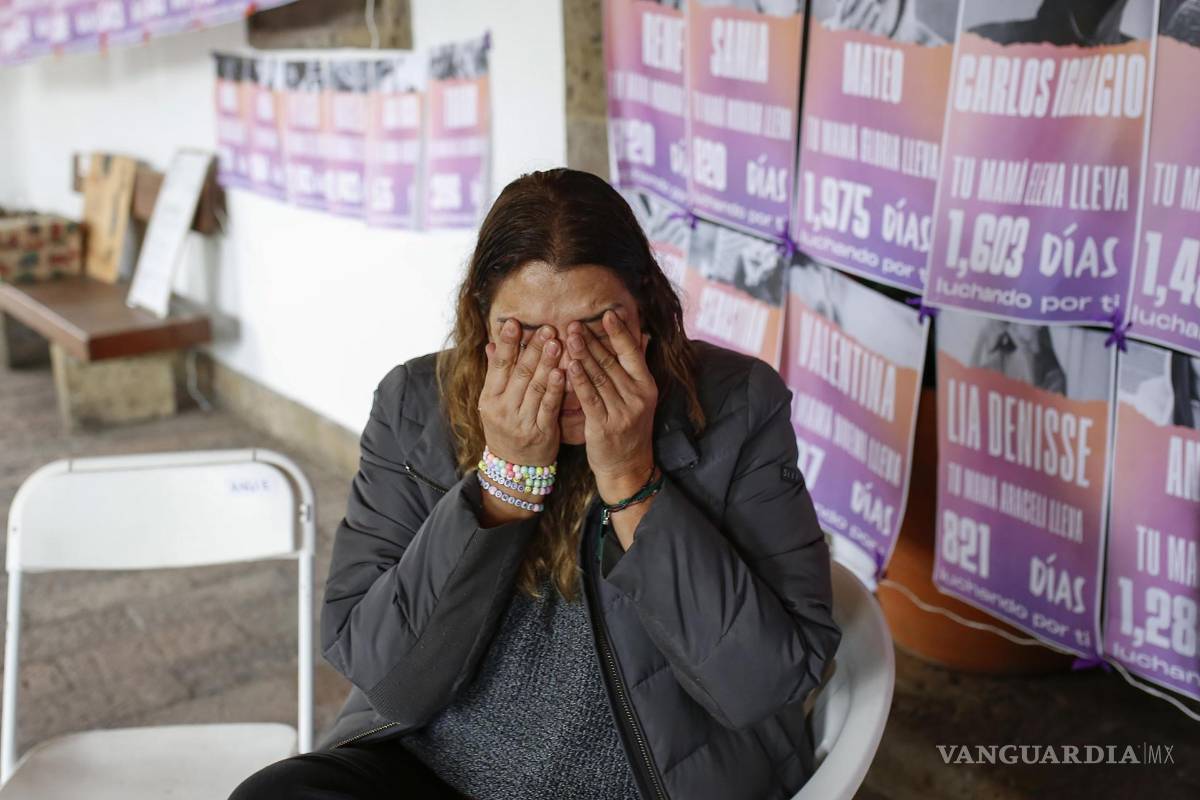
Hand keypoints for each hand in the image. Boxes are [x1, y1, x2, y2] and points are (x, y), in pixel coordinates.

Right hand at [479, 319, 564, 466]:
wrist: (514, 467)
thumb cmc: (505, 428)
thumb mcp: (493, 403)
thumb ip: (495, 373)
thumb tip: (491, 344)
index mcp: (490, 398)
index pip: (499, 366)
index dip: (508, 343)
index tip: (515, 322)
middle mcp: (503, 409)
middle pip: (519, 373)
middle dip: (533, 349)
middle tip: (546, 328)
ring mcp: (521, 421)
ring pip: (535, 387)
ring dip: (546, 363)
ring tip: (556, 343)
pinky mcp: (541, 432)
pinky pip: (548, 407)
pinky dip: (555, 388)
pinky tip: (563, 372)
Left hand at [565, 309, 657, 500]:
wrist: (628, 467)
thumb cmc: (629, 428)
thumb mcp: (640, 398)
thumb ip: (637, 367)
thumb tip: (644, 336)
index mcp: (647, 386)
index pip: (632, 353)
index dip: (620, 333)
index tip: (608, 314)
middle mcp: (638, 397)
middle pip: (612, 362)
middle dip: (592, 341)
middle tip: (573, 323)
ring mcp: (623, 412)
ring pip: (599, 377)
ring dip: (583, 354)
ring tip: (568, 337)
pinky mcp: (605, 426)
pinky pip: (590, 398)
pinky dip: (579, 380)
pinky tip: (569, 365)